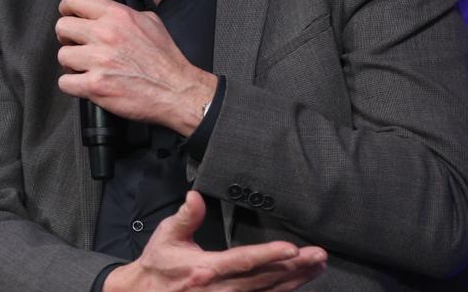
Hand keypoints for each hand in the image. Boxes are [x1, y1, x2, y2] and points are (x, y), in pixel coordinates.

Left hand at [55, 0, 217, 134]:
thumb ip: (124, 14)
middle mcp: (105, 34)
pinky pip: (64, 82)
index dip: (67, 8)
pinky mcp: (95, 86)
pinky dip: (72, 85)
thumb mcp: (150, 22)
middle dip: (67, 37)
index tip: (69, 16)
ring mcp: (98, 61)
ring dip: (71, 64)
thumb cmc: (165, 59)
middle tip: (77, 45)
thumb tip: (106, 12)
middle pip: (62, 27)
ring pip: (62, 56)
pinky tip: (85, 83)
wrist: (177, 90)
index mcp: (117, 16)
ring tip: (85, 68)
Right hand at [105, 191, 326, 290]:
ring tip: (318, 267)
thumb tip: (196, 196)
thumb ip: (186, 217)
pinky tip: (299, 284)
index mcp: (206, 268)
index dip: (270, 255)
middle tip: (319, 256)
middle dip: (295, 267)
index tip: (293, 249)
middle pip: (265, 278)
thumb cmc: (159, 264)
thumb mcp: (167, 236)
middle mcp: (221, 288)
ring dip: (296, 281)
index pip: (244, 260)